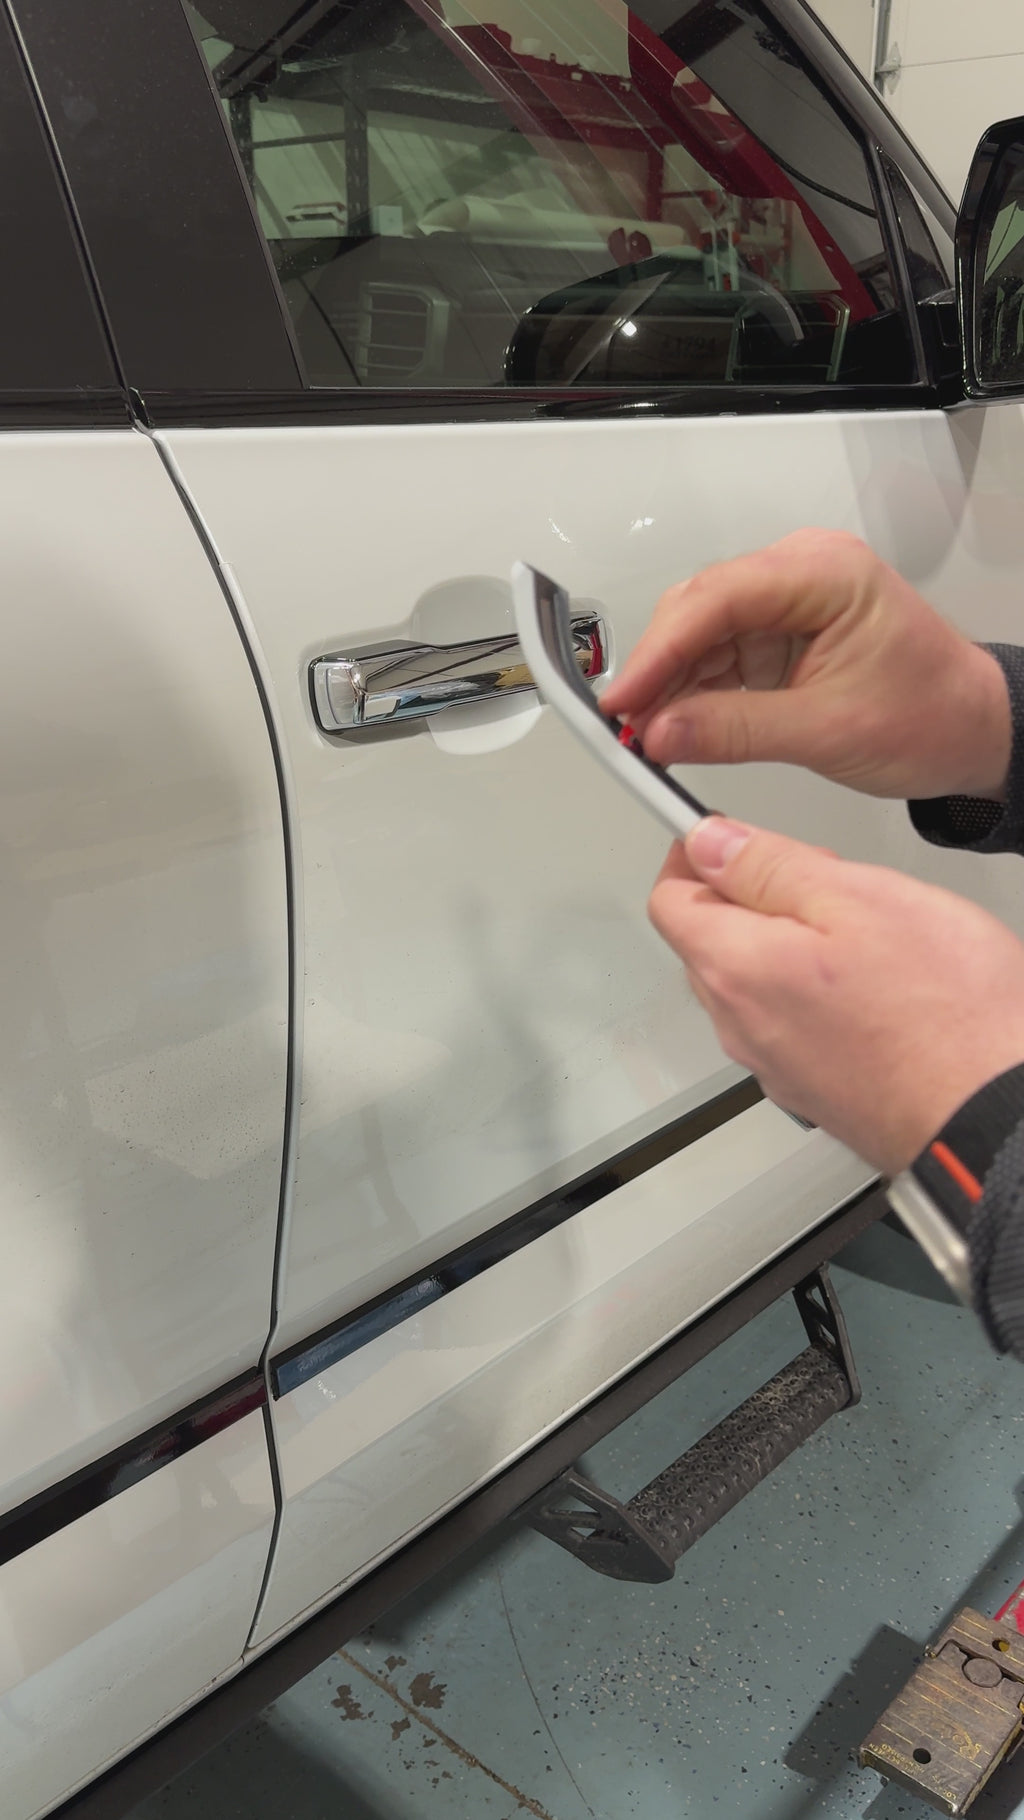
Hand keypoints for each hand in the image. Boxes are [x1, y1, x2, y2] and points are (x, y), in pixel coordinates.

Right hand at [601, 529, 1010, 801]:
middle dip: (657, 669)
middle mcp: (802, 574)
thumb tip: (661, 733)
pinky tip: (671, 724)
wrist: (971, 731)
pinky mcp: (779, 633)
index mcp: (826, 574)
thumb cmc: (931, 714)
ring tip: (644, 734)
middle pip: (699, 609)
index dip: (659, 650)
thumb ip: (735, 731)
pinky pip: (718, 655)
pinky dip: (691, 692)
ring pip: (700, 634)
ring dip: (669, 684)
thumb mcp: (828, 731)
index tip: (623, 698)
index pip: (718, 598)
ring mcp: (788, 602)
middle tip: (625, 724)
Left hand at [649, 816, 1023, 1173]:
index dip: (695, 857)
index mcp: (737, 969)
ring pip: (750, 984)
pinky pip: (787, 1024)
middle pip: (707, 942)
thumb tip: (708, 843)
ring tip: (859, 932)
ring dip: (783, 945)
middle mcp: (741, 1026)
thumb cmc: (945, 1015)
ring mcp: (775, 1065)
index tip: (732, 837)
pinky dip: (810, 993)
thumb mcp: (858, 897)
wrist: (992, 1112)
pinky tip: (872, 986)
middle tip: (819, 878)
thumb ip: (770, 865)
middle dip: (747, 897)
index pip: (670, 901)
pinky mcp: (812, 1089)